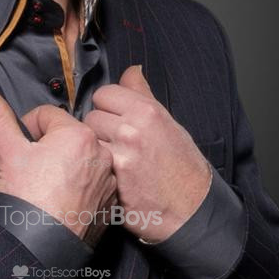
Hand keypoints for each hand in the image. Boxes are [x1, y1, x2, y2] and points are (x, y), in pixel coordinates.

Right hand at [0, 87, 116, 242]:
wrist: (41, 246)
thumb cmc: (27, 198)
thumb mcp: (7, 151)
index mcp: (79, 134)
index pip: (48, 116)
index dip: (28, 129)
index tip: (20, 147)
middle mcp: (102, 154)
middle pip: (67, 138)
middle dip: (49, 148)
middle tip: (32, 169)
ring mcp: (109, 181)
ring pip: (81, 162)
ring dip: (66, 167)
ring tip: (47, 187)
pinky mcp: (111, 203)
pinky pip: (93, 185)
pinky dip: (79, 189)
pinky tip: (62, 201)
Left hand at [85, 65, 212, 242]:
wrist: (191, 208)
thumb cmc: (182, 166)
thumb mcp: (169, 123)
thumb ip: (144, 96)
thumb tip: (131, 70)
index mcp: (148, 111)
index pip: (104, 93)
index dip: (107, 106)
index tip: (113, 117)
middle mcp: (132, 129)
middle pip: (91, 115)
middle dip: (99, 128)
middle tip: (114, 142)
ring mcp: (120, 154)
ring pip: (87, 139)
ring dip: (94, 147)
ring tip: (112, 158)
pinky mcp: (111, 179)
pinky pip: (90, 162)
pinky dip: (96, 168)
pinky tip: (109, 175)